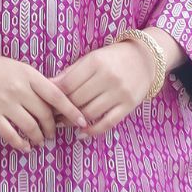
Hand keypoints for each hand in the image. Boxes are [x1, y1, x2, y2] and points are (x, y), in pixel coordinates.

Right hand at [0, 42, 90, 152]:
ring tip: (40, 141)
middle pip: (45, 115)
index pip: (57, 95)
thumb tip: (55, 102)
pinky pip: (11, 135)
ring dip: (38, 138)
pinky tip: (25, 147)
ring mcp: (4, 103)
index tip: (82, 121)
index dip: (72, 110)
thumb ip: (34, 83)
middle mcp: (18, 89)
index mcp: (28, 74)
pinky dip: (21, 144)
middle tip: (53, 134)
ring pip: (30, 127)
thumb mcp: (17, 68)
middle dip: (52, 128)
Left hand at [48, 37, 164, 138]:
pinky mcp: (129, 105)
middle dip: (61, 110)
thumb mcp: (91, 58)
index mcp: (95, 62)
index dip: (53, 97)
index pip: (67, 85)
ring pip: (89, 113)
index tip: (45, 103)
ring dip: (73, 122)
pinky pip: (107, 123)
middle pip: (77, 100)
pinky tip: (81, 133)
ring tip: (63, 124)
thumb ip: (70, 73)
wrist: (145, 59)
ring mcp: (120, 92)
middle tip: (51, 116)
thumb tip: (47, 85)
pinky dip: (92, 131)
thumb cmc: (112, 59)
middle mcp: (108, 77)